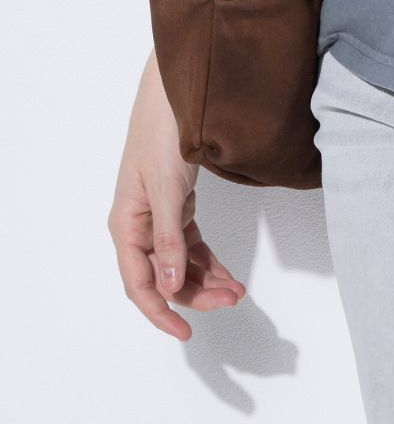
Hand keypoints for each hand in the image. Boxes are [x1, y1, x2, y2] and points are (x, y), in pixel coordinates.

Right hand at [107, 51, 247, 339]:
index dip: (161, 312)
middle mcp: (138, 224)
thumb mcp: (168, 189)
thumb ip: (169, 240)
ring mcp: (158, 214)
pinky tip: (227, 271)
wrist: (176, 91)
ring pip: (179, 262)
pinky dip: (207, 258)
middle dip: (196, 293)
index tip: (186, 331)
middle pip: (163, 276)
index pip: (139, 284)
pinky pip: (190, 242)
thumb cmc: (164, 133)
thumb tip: (169, 287)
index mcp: (126, 225)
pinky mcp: (176, 203)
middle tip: (232, 300)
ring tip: (236, 289)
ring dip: (205, 278)